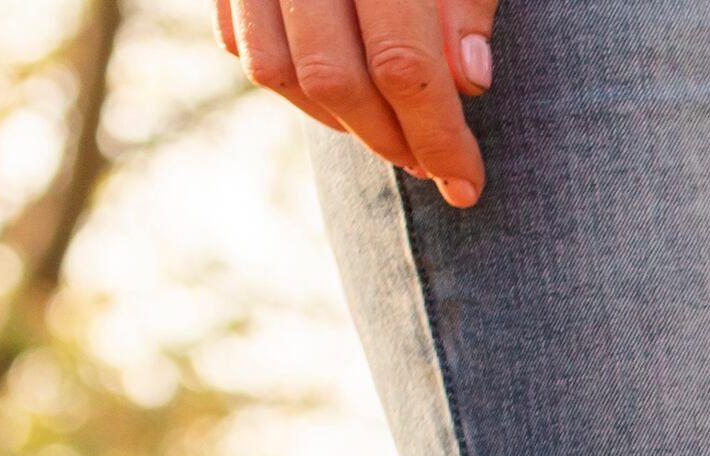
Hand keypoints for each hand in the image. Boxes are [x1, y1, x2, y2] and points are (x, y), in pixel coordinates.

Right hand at [223, 0, 493, 207]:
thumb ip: (465, 2)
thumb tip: (469, 79)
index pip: (402, 66)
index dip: (438, 137)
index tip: (467, 184)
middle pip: (333, 79)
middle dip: (389, 139)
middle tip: (430, 164)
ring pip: (276, 70)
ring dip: (336, 120)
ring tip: (389, 131)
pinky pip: (240, 43)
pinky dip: (290, 83)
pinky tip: (338, 93)